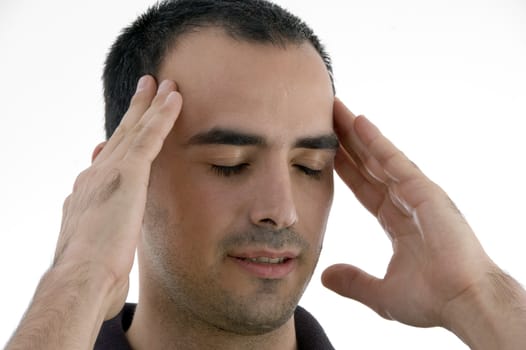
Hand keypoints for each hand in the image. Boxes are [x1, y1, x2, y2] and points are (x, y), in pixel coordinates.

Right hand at [53, 76, 181, 318]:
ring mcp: (109, 171)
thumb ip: (106, 238)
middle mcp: (95, 175)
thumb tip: (110, 242)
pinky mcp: (127, 172)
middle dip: (134, 111)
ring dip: (150, 104)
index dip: (118, 143)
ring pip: (135, 129)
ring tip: (163, 84)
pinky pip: (148, 136)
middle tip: (145, 88)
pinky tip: (175, 98)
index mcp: (87, 194)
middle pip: (120, 136)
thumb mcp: (98, 252)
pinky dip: (162, 115)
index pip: (107, 161)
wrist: (81, 277)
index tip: (124, 130)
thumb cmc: (92, 276)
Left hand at [322, 98, 494, 327]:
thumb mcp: (382, 293)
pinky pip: (395, 161)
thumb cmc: (432, 299)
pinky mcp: (425, 190)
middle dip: (345, 142)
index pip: (361, 186)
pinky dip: (376, 141)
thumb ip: (353, 282)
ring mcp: (415, 193)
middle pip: (367, 164)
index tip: (322, 150)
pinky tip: (358, 122)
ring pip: (378, 156)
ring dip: (355, 133)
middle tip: (322, 117)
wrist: (463, 303)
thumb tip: (325, 275)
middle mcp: (404, 202)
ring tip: (334, 110)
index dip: (342, 166)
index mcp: (395, 221)